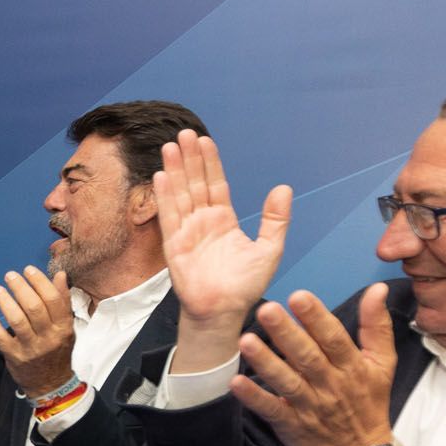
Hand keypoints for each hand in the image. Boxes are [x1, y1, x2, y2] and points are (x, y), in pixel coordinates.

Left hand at [0, 267, 75, 397]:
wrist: (51, 384)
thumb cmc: (57, 350)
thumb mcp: (66, 327)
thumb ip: (62, 301)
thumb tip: (60, 274)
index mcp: (63, 327)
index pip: (52, 299)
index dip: (39, 281)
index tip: (28, 269)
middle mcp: (48, 337)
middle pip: (33, 307)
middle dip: (20, 287)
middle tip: (10, 275)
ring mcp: (30, 348)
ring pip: (16, 320)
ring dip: (5, 301)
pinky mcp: (14, 357)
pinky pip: (0, 337)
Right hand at [155, 130, 291, 326]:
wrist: (224, 311)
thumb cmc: (245, 286)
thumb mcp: (269, 249)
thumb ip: (275, 219)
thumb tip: (284, 188)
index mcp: (224, 220)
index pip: (216, 184)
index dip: (210, 162)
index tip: (205, 140)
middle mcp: (203, 222)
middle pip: (195, 184)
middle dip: (190, 159)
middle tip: (184, 134)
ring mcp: (187, 232)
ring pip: (180, 195)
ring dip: (175, 171)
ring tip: (170, 146)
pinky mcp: (174, 246)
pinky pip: (169, 217)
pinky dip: (166, 196)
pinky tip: (162, 176)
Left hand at [232, 285, 397, 445]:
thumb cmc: (368, 400)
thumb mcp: (382, 363)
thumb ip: (377, 325)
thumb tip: (377, 287)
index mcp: (351, 367)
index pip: (334, 339)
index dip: (316, 318)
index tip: (298, 297)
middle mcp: (330, 385)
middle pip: (307, 357)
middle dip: (286, 334)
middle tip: (267, 310)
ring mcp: (310, 406)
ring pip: (287, 382)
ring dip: (266, 362)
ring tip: (246, 341)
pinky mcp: (292, 425)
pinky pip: (272, 410)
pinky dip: (255, 398)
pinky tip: (236, 382)